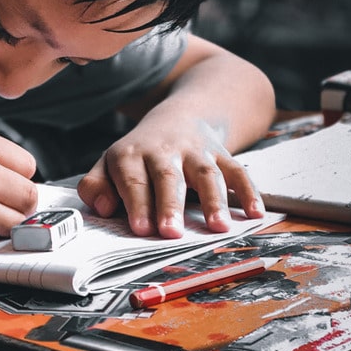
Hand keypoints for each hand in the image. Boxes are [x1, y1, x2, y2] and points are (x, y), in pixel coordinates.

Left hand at [77, 117, 263, 237]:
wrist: (178, 117)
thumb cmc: (138, 155)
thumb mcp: (108, 164)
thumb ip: (96, 186)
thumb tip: (101, 207)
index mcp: (131, 155)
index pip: (133, 180)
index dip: (137, 203)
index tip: (141, 228)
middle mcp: (164, 151)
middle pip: (168, 177)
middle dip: (170, 205)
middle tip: (171, 233)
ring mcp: (196, 152)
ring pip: (206, 174)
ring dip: (213, 200)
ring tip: (219, 228)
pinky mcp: (221, 154)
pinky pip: (237, 171)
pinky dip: (248, 191)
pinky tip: (254, 214)